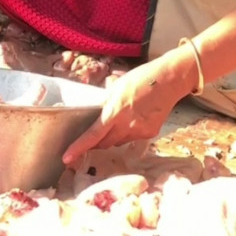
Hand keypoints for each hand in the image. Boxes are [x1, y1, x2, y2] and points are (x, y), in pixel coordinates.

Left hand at [62, 58, 192, 164]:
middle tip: (92, 136)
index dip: (79, 147)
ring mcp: (140, 131)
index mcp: (115, 111)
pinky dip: (128, 133)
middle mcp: (127, 125)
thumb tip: (97, 116)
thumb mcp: (117, 87)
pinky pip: (132, 139)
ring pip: (118, 142)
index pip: (93, 135)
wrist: (169, 80)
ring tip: (120, 119)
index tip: (67, 157)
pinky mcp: (150, 134)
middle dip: (96, 142)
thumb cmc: (141, 78)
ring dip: (113, 136)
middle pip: (104, 143)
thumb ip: (107, 105)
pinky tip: (135, 119)